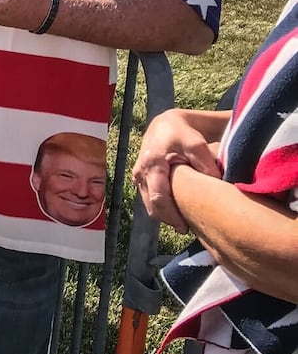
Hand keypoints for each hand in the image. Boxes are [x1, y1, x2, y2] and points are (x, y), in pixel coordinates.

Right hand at [132, 109, 223, 233]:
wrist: (165, 125)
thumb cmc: (182, 134)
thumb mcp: (196, 143)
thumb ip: (205, 163)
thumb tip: (215, 184)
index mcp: (152, 163)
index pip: (158, 197)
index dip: (171, 216)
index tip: (187, 227)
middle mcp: (141, 171)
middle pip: (151, 205)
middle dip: (168, 220)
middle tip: (186, 229)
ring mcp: (138, 176)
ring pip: (148, 204)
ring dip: (163, 215)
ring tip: (183, 221)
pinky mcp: (139, 178)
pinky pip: (147, 198)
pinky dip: (160, 207)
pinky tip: (175, 209)